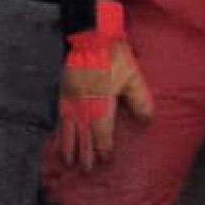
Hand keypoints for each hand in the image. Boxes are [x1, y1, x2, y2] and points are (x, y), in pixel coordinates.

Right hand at [56, 0, 153, 172]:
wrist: (90, 34)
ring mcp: (71, 99)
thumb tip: (147, 119)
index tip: (107, 160)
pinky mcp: (63, 91)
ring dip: (68, 146)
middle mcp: (84, 105)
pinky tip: (57, 137)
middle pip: (84, 135)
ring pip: (69, 128)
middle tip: (86, 170)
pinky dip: (59, 129)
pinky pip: (59, 116)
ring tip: (67, 161)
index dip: (104, 148)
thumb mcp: (132, 76)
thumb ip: (139, 100)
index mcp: (101, 103)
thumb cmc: (113, 55)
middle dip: (85, 154)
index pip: (102, 133)